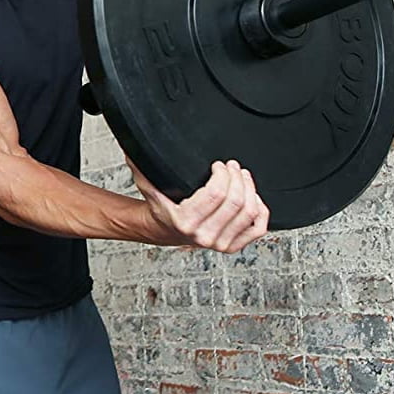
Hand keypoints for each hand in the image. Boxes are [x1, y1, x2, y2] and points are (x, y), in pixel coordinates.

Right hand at [130, 159, 269, 252]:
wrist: (164, 230)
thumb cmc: (161, 207)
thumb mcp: (148, 184)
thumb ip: (140, 165)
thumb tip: (132, 147)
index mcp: (186, 221)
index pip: (215, 194)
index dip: (222, 174)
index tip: (219, 165)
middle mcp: (204, 236)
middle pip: (235, 201)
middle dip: (237, 177)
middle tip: (232, 166)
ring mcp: (220, 243)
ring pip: (249, 212)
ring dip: (250, 188)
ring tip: (242, 176)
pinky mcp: (232, 246)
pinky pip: (257, 228)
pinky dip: (261, 210)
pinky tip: (253, 197)